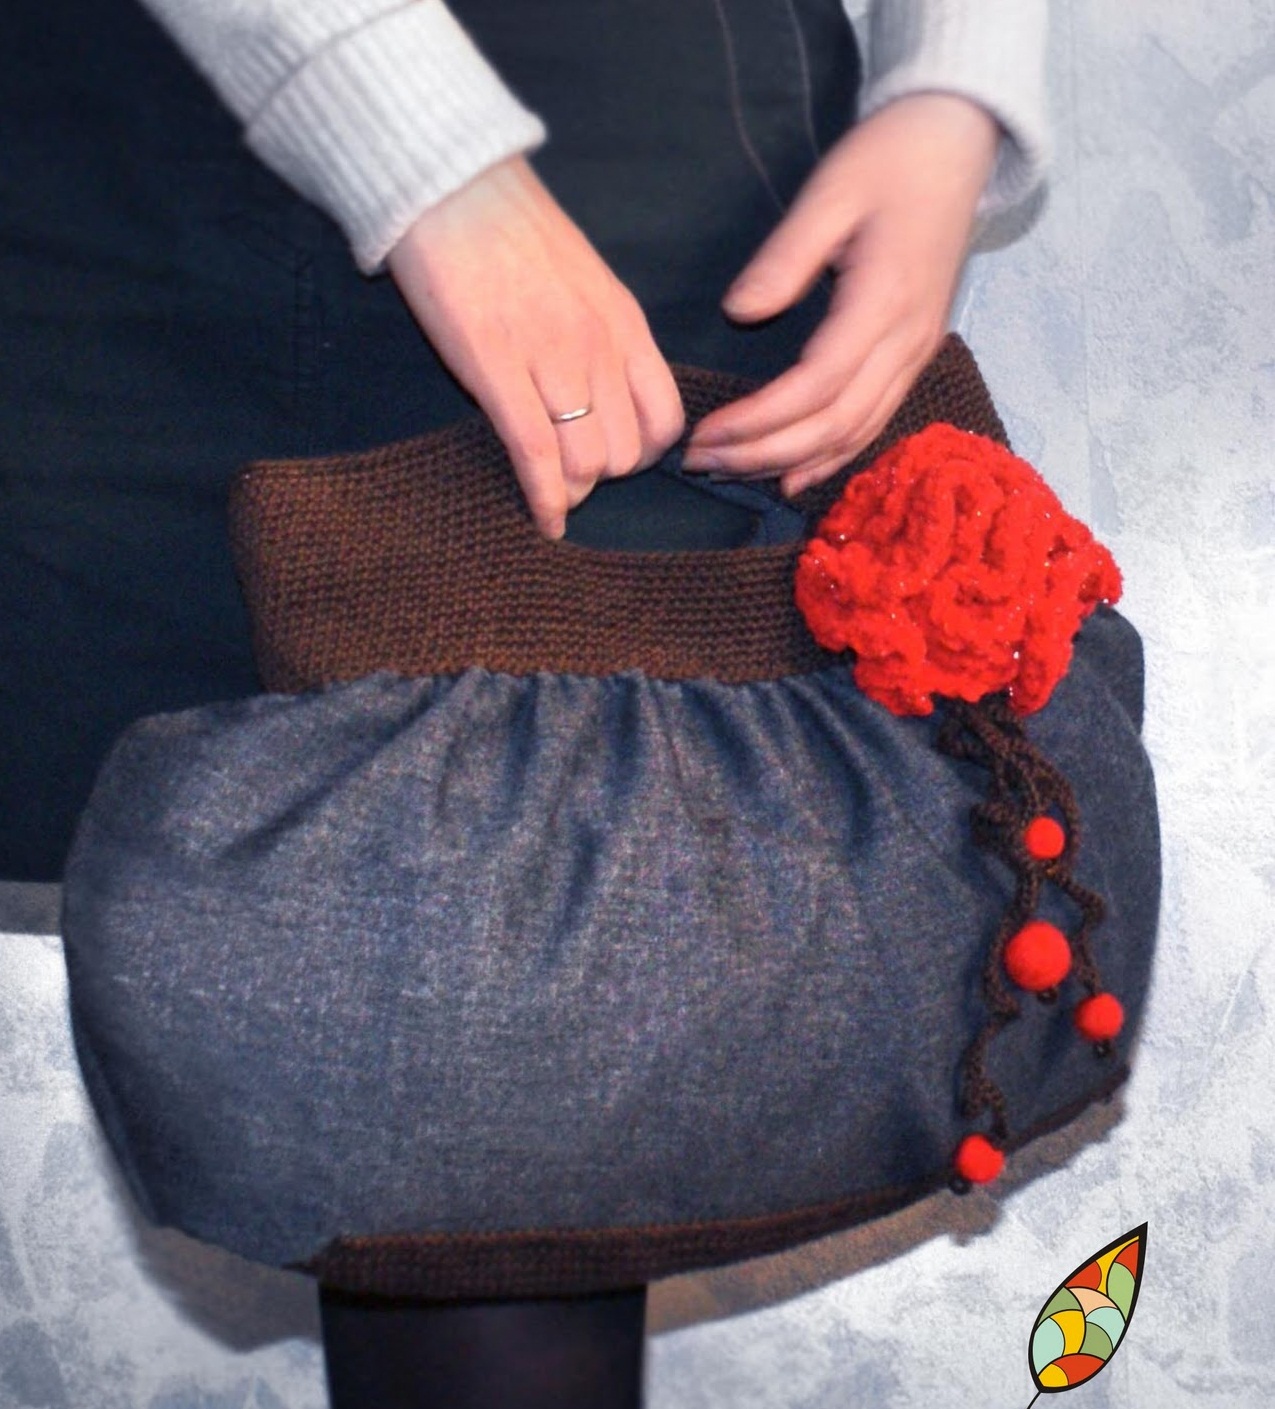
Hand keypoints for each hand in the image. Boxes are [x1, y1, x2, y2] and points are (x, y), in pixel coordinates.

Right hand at [387, 156, 684, 537]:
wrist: (449, 186)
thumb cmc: (511, 236)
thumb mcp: (585, 284)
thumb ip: (604, 342)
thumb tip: (608, 400)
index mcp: (624, 323)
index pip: (665, 420)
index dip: (645, 455)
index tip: (614, 458)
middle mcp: (597, 344)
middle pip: (626, 453)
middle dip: (602, 477)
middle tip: (570, 473)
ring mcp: (548, 355)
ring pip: (586, 463)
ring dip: (571, 491)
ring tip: (552, 492)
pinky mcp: (493, 365)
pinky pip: (535, 455)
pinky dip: (544, 501)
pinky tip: (545, 520)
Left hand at [682, 93, 998, 494]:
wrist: (957, 141)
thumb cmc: (890, 158)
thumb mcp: (831, 191)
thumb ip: (786, 257)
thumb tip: (739, 311)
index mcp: (883, 302)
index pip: (815, 387)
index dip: (757, 421)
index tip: (703, 434)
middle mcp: (907, 342)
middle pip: (833, 425)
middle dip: (763, 453)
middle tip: (701, 463)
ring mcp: (916, 353)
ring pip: (854, 434)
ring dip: (790, 463)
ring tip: (731, 472)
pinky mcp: (915, 355)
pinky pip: (872, 423)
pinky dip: (830, 456)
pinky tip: (792, 475)